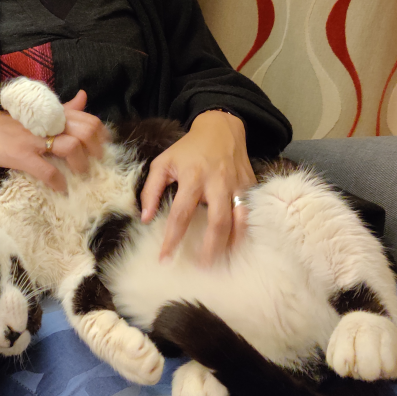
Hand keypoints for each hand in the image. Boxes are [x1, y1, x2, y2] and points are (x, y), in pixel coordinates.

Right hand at [0, 89, 109, 190]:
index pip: (87, 117)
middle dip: (95, 150)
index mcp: (50, 112)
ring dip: (81, 165)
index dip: (100, 134)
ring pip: (71, 148)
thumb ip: (61, 107)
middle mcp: (45, 123)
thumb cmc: (4, 122)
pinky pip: (47, 171)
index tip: (103, 147)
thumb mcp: (34, 111)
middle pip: (85, 131)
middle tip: (95, 163)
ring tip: (80, 175)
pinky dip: (58, 182)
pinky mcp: (21, 155)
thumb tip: (83, 97)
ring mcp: (34, 139)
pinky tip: (61, 188)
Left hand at [140, 110, 255, 265]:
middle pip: (217, 221)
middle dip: (210, 248)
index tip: (164, 258)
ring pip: (239, 220)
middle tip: (202, 267)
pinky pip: (250, 213)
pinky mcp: (250, 186)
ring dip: (231, 244)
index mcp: (192, 176)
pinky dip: (245, 232)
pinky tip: (237, 246)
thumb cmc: (188, 149)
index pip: (181, 213)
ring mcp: (237, 185)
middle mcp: (217, 182)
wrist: (221, 128)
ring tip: (222, 262)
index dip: (172, 238)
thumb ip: (151, 190)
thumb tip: (146, 218)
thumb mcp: (163, 162)